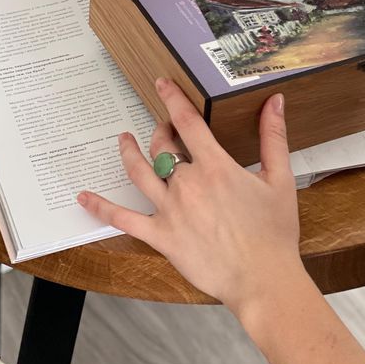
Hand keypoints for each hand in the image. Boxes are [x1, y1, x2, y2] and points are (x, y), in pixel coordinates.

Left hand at [77, 79, 302, 315]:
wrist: (262, 279)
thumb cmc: (274, 232)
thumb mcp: (280, 179)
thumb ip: (273, 137)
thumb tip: (275, 102)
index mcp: (215, 167)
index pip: (187, 122)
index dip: (172, 99)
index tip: (162, 84)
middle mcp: (187, 184)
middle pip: (163, 147)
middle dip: (161, 132)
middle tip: (162, 127)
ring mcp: (170, 211)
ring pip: (140, 173)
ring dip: (130, 153)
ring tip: (123, 140)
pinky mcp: (161, 237)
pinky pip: (124, 220)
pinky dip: (101, 208)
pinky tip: (84, 197)